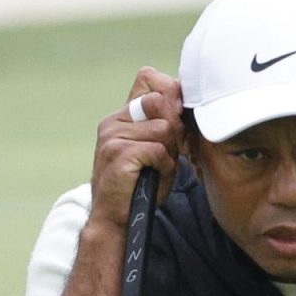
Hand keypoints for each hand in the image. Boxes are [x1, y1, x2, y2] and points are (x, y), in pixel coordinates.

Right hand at [88, 67, 183, 233]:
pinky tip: (153, 176)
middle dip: (175, 128)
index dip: (171, 92)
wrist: (118, 218)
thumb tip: (183, 102)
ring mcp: (113, 134)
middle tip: (170, 152)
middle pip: (162, 102)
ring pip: (164, 128)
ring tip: (157, 168)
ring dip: (170, 152)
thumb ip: (169, 126)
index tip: (179, 117)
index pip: (148, 77)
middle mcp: (114, 120)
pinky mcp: (118, 151)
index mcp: (123, 115)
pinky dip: (164, 166)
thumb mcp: (160, 150)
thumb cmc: (142, 186)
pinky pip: (158, 149)